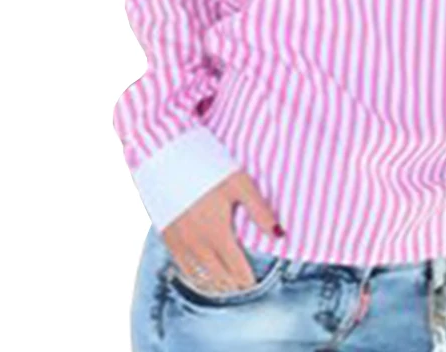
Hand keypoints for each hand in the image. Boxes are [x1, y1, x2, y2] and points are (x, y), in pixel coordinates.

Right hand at [161, 168, 283, 293]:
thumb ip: (260, 211)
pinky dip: (193, 276)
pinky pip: (181, 266)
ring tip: (224, 287)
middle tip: (242, 289)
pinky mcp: (166, 235)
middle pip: (218, 274)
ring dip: (213, 283)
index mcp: (218, 232)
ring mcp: (180, 241)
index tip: (253, 284)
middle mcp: (198, 243)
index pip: (236, 267)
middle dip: (232, 284)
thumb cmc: (209, 167)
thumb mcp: (240, 183)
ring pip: (199, 275)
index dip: (246, 279)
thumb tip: (279, 234)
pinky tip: (198, 275)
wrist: (168, 158)